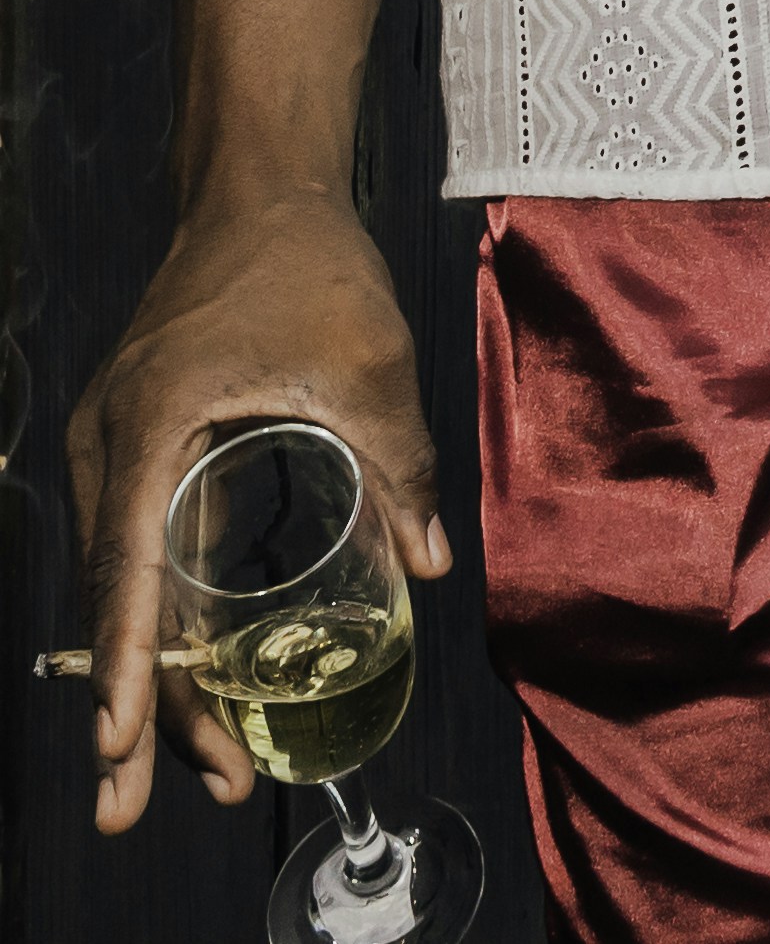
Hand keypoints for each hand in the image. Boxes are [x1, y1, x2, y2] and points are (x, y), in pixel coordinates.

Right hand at [62, 187, 448, 833]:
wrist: (260, 189)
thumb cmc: (310, 265)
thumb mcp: (368, 362)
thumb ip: (396, 463)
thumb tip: (430, 568)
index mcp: (148, 431)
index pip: (127, 569)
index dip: (125, 663)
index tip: (117, 744)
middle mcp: (112, 453)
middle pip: (119, 601)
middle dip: (140, 707)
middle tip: (156, 805)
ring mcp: (123, 456)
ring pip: (133, 588)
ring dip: (162, 674)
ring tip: (208, 764)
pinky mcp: (151, 453)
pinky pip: (152, 554)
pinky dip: (171, 619)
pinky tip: (202, 677)